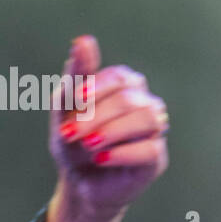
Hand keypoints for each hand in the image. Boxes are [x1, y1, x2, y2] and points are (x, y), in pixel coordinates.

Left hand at [49, 35, 168, 218]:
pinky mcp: (156, 157)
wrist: (77, 181)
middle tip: (69, 134)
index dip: (97, 88)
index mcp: (124, 86)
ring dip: (110, 132)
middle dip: (96, 116)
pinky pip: (149, 149)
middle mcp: (144, 103)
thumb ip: (75, 76)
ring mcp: (154, 130)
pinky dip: (120, 153)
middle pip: (130, 98)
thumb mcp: (64, 110)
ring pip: (147, 119)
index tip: (75, 101)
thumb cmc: (72, 140)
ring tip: (87, 146)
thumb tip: (83, 40)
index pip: (119, 77)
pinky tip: (100, 159)